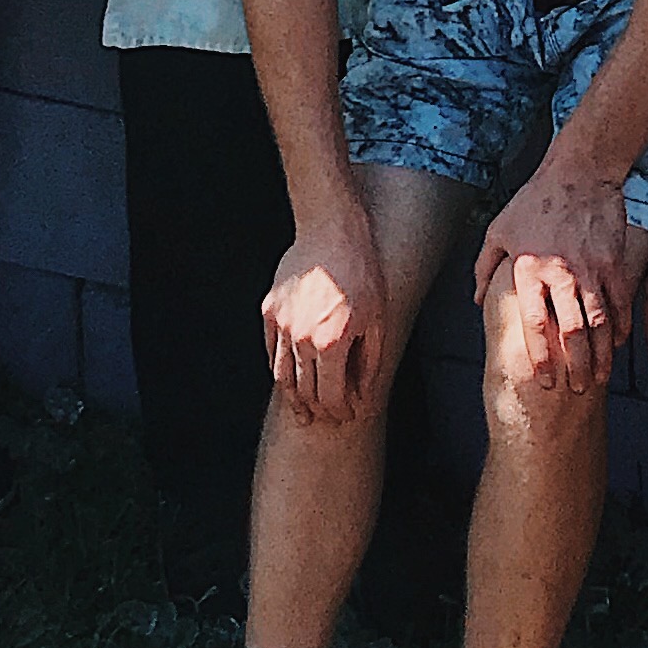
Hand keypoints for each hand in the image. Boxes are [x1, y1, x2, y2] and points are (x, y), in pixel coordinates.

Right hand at [264, 195, 389, 421]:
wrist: (331, 230)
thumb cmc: (361, 270)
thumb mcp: (378, 318)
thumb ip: (370, 361)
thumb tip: (363, 393)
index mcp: (332, 344)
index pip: (330, 395)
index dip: (339, 410)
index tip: (346, 415)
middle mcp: (302, 339)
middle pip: (304, 391)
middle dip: (317, 409)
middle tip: (326, 417)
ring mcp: (282, 325)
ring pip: (281, 375)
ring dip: (293, 397)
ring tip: (302, 410)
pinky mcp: (270, 310)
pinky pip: (270, 349)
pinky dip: (279, 367)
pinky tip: (288, 376)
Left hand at [474, 154, 632, 388]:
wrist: (578, 171)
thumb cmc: (534, 201)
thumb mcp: (499, 230)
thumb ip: (485, 267)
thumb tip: (477, 300)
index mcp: (530, 270)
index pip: (535, 325)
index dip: (541, 357)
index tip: (545, 381)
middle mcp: (561, 274)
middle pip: (572, 332)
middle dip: (576, 367)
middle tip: (576, 390)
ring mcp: (591, 268)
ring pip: (599, 323)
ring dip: (602, 355)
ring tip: (599, 378)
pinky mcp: (613, 261)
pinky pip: (620, 302)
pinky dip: (621, 326)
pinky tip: (618, 344)